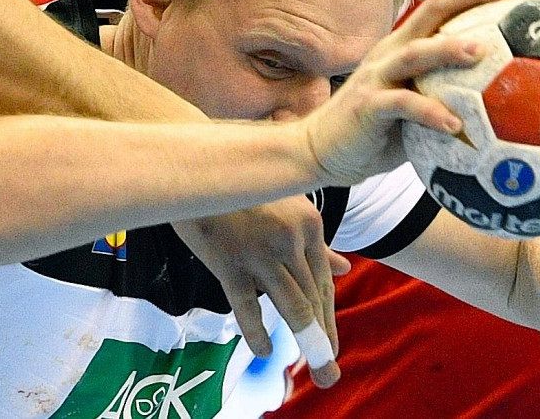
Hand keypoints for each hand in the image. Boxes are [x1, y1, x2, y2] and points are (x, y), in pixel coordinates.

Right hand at [173, 196, 351, 387]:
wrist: (194, 167)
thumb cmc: (239, 188)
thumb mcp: (284, 207)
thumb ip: (313, 241)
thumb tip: (345, 269)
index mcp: (309, 224)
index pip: (324, 281)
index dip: (329, 318)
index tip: (331, 347)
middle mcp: (292, 238)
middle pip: (314, 298)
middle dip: (323, 339)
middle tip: (328, 371)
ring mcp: (262, 251)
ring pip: (293, 305)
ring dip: (308, 342)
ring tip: (315, 368)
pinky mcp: (230, 261)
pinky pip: (248, 306)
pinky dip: (257, 333)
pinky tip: (263, 351)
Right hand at [303, 0, 516, 184]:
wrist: (321, 151)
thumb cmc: (376, 132)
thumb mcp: (415, 109)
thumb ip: (447, 98)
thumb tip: (502, 105)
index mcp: (403, 47)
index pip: (440, 9)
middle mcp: (390, 53)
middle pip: (430, 13)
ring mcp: (377, 77)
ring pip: (415, 54)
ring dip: (447, 49)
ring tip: (480, 51)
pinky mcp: (367, 105)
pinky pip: (402, 105)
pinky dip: (430, 113)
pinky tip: (455, 126)